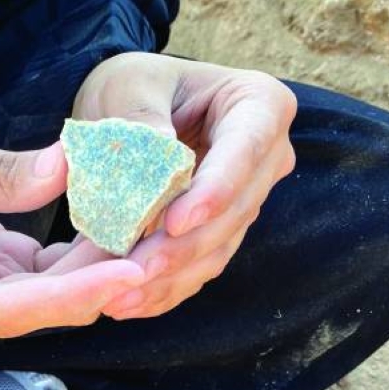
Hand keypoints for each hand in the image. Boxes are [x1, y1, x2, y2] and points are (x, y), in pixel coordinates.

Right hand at [0, 124, 145, 344]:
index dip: (70, 296)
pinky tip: (123, 225)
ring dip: (98, 270)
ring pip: (47, 299)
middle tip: (164, 252)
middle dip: (100, 284)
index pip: (7, 308)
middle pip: (37, 310)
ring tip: (156, 232)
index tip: (127, 276)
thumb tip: (73, 169)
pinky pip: (43, 280)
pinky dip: (80, 257)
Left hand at [71, 52, 296, 319]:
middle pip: (235, 210)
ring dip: (172, 278)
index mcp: (258, 104)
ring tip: (121, 299)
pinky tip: (131, 305)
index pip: (245, 150)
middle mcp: (267, 156)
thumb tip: (159, 149)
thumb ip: (141, 114)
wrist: (129, 109)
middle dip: (184, 247)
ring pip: (219, 247)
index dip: (214, 191)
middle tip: (135, 271)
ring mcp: (248, 198)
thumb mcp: (128, 84)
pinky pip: (201, 267)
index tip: (175, 222)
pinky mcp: (224, 232)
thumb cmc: (133, 86)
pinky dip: (166, 289)